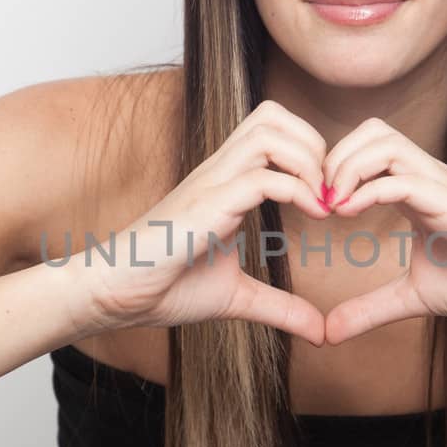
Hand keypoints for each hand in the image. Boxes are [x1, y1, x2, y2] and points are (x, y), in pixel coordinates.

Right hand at [61, 101, 331, 343]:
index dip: (311, 150)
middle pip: (274, 114)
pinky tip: (314, 216)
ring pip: (269, 131)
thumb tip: (321, 332)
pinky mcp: (207, 205)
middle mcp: (220, 171)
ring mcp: (212, 184)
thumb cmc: (165, 288)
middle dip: (315, 144)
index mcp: (226, 181)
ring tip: (322, 201)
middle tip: (330, 191)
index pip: (273, 128)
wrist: (116, 294)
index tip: (330, 199)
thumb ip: (281, 307)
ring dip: (309, 160)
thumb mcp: (238, 298)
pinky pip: (261, 178)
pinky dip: (299, 190)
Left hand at [320, 117, 446, 344]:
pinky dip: (368, 190)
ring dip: (347, 167)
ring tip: (332, 206)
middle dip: (334, 158)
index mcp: (417, 189)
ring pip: (385, 142)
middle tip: (317, 201)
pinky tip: (349, 214)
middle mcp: (428, 177)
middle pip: (371, 130)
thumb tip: (328, 333)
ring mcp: (443, 185)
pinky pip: (404, 179)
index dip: (333, 168)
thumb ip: (370, 309)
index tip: (314, 207)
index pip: (367, 147)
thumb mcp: (413, 297)